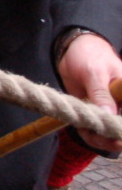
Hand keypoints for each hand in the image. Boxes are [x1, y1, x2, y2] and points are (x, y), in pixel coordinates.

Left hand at [58, 32, 121, 152]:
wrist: (73, 50)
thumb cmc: (90, 55)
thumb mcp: (94, 71)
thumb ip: (101, 92)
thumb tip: (108, 114)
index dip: (121, 131)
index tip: (115, 138)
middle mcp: (121, 105)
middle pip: (119, 130)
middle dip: (110, 139)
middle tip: (96, 136)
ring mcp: (108, 110)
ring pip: (108, 134)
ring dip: (97, 139)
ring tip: (85, 132)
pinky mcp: (94, 112)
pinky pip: (94, 130)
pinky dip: (87, 133)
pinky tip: (81, 128)